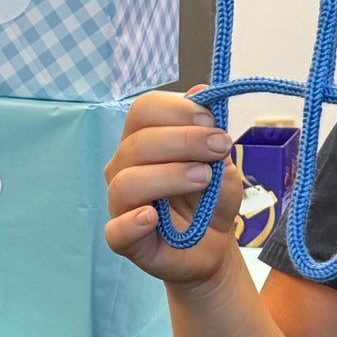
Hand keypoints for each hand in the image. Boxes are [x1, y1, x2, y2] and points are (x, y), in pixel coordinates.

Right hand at [103, 91, 243, 287]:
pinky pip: (116, 231)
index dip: (178, 111)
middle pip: (138, 143)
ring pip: (127, 182)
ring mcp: (120, 204)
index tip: (213, 123)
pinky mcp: (124, 239)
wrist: (215, 244)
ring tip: (203, 179)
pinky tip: (152, 217)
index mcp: (143, 140)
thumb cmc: (211, 198)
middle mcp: (124, 167)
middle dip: (185, 141)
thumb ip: (209, 130)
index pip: (143, 110)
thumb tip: (200, 92)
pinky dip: (132, 222)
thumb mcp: (221, 161)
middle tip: (220, 148)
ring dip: (169, 176)